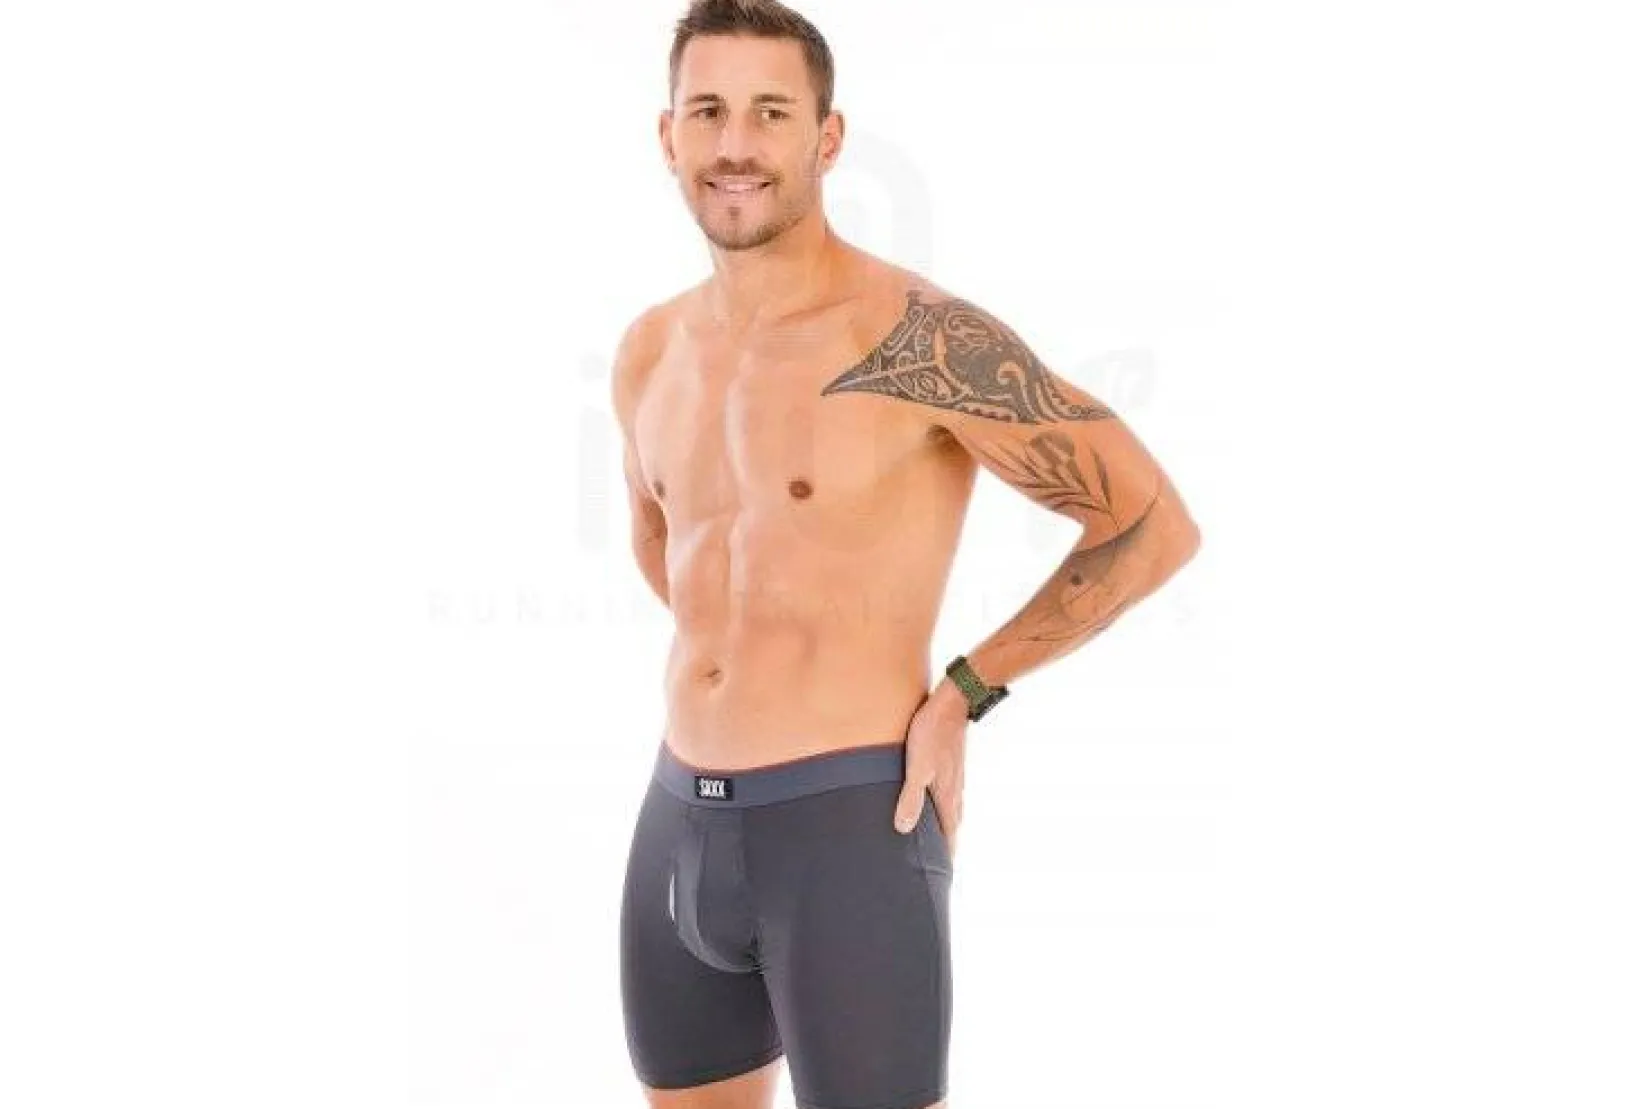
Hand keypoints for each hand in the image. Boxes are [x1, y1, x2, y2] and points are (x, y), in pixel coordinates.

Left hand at [893, 680, 968, 860]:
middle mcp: (955, 793)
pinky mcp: (951, 766)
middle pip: (951, 828)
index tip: (940, 878)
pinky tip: (933, 805)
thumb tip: (903, 830)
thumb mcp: (917, 768)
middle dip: (945, 848)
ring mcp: (955, 779)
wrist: (953, 703)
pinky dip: (941, 810)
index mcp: (948, 798)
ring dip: (944, 829)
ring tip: (935, 842)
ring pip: (950, 812)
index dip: (944, 858)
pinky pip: (947, 796)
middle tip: (936, 867)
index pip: (948, 838)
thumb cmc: (931, 735)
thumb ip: (910, 798)